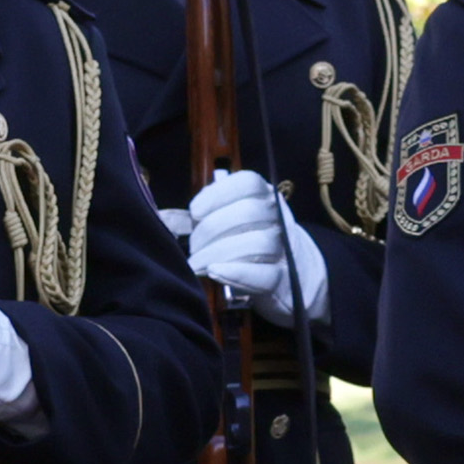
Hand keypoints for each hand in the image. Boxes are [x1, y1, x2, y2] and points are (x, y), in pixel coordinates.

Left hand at [173, 168, 328, 324]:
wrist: (297, 278)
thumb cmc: (252, 244)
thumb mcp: (235, 222)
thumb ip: (206, 216)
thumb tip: (166, 219)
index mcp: (266, 197)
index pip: (248, 183)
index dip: (217, 194)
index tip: (195, 212)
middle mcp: (279, 218)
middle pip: (249, 213)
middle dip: (212, 229)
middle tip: (193, 246)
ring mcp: (286, 249)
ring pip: (258, 243)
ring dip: (220, 252)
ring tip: (198, 264)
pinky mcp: (284, 280)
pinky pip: (264, 274)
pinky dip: (237, 273)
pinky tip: (216, 272)